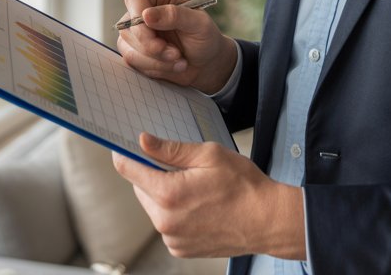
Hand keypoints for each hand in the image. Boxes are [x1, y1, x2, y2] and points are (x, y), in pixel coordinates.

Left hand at [112, 133, 305, 259]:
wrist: (267, 220)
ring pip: (152, 207)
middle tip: (180, 167)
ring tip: (194, 188)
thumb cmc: (243, 185)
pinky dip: (174, 213)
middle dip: (152, 175)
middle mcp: (165, 221)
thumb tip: (143, 141)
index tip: (123, 146)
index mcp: (168, 194)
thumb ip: (170, 149)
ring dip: (163, 195)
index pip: (128, 170)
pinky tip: (198, 205)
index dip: (124, 154)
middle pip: (140, 189)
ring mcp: (172, 239)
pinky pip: (166, 224)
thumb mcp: (208, 155)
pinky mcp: (180, 249)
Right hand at [117, 0, 237, 93]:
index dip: (139, 17)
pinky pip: (133, 64)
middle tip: (176, 54)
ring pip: (129, 51)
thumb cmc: (205, 38)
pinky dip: (155, 69)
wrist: (206, 63)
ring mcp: (136, 34)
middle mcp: (143, 12)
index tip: (156, 36)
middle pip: (129, 29)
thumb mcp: (199, 24)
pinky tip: (172, 66)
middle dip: (153, 48)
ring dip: (157, 61)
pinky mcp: (134, 52)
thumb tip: (146, 15)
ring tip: (179, 60)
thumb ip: (175, 15)